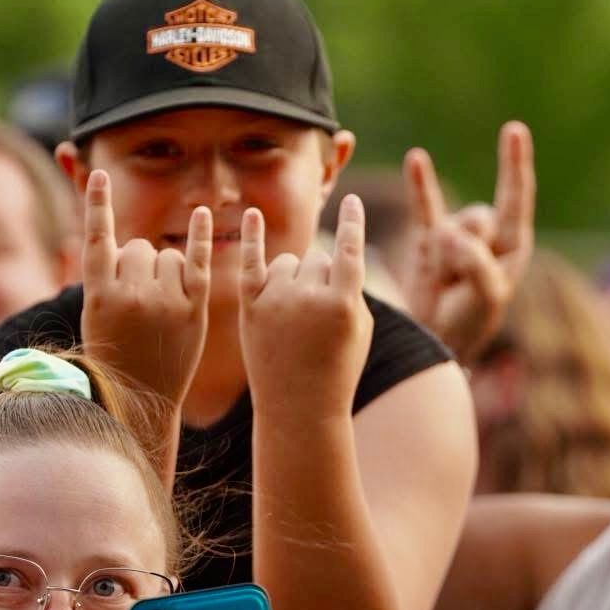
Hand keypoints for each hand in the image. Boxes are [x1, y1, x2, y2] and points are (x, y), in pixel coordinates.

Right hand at [80, 169, 210, 409]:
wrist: (143, 398)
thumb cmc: (115, 354)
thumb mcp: (96, 316)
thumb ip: (106, 277)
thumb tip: (114, 237)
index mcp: (99, 296)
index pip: (97, 238)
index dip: (97, 205)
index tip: (98, 174)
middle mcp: (132, 294)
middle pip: (138, 247)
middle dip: (138, 263)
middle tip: (138, 300)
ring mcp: (165, 301)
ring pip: (167, 255)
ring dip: (165, 270)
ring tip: (160, 307)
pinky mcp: (194, 309)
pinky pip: (197, 261)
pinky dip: (199, 236)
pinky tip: (201, 213)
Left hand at [238, 194, 372, 415]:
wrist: (298, 409)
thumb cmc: (337, 370)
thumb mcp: (359, 331)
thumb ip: (351, 291)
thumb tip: (337, 258)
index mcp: (343, 303)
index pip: (350, 250)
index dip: (353, 223)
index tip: (353, 200)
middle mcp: (309, 297)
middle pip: (318, 258)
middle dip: (322, 277)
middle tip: (319, 314)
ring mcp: (277, 301)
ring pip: (289, 263)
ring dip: (295, 278)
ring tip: (296, 317)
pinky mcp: (250, 307)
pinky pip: (252, 262)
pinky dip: (252, 237)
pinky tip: (252, 213)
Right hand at [402, 121, 534, 363]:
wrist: (435, 340)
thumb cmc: (469, 323)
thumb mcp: (485, 297)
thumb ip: (475, 263)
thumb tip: (449, 230)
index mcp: (513, 248)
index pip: (516, 198)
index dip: (515, 164)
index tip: (514, 130)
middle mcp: (488, 236)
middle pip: (479, 217)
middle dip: (467, 247)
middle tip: (458, 281)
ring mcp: (458, 235)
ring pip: (451, 224)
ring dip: (446, 253)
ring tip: (442, 283)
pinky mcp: (429, 239)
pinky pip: (425, 207)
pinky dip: (421, 184)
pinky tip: (416, 158)